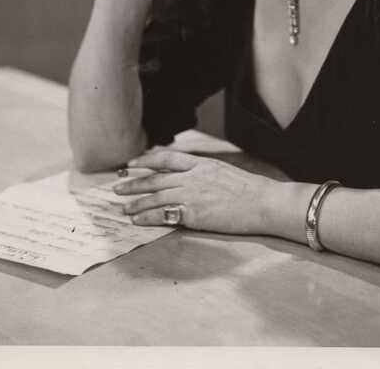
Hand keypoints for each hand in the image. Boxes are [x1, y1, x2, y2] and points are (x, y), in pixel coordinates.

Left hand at [112, 149, 272, 234]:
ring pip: (156, 196)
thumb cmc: (249, 190)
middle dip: (134, 183)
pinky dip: (147, 216)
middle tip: (117, 188)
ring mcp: (192, 194)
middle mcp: (193, 176)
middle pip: (156, 178)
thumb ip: (204, 173)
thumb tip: (189, 177)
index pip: (167, 158)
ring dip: (136, 202)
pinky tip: (137, 220)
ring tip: (123, 208)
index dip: (146, 161)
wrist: (263, 202)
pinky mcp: (193, 213)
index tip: (131, 164)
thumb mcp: (224, 172)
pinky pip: (164, 214)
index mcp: (201, 164)